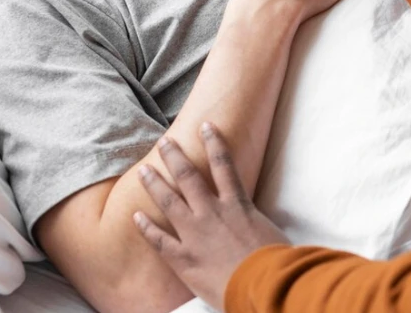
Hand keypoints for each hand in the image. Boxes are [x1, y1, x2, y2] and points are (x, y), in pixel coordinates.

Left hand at [136, 126, 288, 309]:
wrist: (262, 285)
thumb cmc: (275, 260)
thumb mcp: (269, 231)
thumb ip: (256, 221)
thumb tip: (256, 220)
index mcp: (237, 204)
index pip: (223, 164)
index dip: (214, 142)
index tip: (205, 125)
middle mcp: (212, 213)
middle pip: (189, 176)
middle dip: (175, 156)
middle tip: (164, 142)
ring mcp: (195, 234)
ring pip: (169, 201)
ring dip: (155, 183)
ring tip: (144, 169)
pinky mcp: (183, 258)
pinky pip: (159, 240)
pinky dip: (146, 228)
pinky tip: (135, 216)